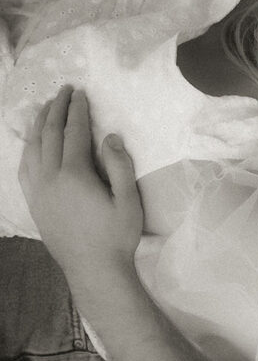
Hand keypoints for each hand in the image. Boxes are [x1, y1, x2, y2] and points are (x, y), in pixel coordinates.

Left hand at [18, 86, 142, 282]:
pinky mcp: (34, 203)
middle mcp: (51, 178)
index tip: (80, 93)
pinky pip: (25, 169)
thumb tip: (111, 137)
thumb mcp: (128, 201)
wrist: (93, 269)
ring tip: (44, 109)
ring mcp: (38, 191)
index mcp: (75, 175)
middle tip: (63, 91)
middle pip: (49, 135)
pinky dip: (27, 149)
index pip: (74, 133)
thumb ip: (120, 166)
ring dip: (38, 125)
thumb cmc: (116, 236)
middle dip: (55, 110)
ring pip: (32, 149)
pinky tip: (31, 144)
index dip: (77, 111)